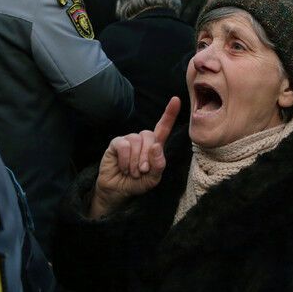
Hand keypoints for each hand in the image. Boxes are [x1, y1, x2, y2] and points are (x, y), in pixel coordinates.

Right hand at [88, 97, 180, 218]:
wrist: (118, 191)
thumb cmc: (137, 183)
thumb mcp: (153, 178)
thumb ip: (158, 165)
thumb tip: (157, 146)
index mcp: (154, 146)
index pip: (163, 128)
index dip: (169, 114)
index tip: (176, 100)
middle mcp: (142, 140)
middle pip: (150, 136)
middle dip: (147, 156)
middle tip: (142, 171)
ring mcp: (128, 140)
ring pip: (136, 141)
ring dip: (135, 161)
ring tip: (132, 172)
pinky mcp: (116, 143)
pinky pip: (124, 145)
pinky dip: (125, 160)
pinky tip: (123, 168)